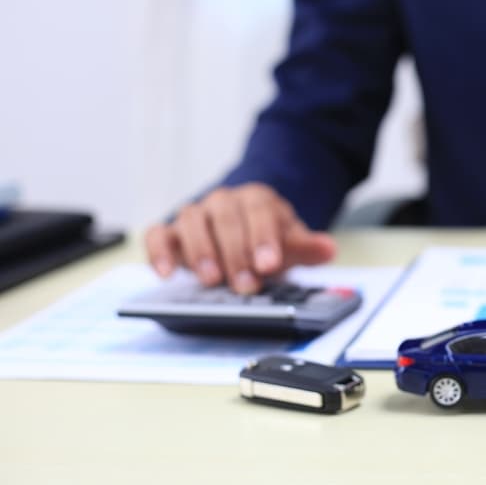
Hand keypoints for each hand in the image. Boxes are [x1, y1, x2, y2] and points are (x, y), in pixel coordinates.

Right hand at [144, 183, 336, 292]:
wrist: (244, 230)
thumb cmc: (266, 238)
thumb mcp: (290, 242)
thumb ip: (306, 246)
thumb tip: (327, 249)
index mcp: (257, 200)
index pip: (260, 212)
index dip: (263, 238)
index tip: (268, 264)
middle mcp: (224, 202)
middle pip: (226, 219)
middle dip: (236, 253)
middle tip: (245, 285)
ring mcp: (196, 215)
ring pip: (191, 221)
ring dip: (200, 252)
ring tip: (211, 281)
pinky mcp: (171, 233)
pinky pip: (158, 235)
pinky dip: (159, 251)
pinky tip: (166, 274)